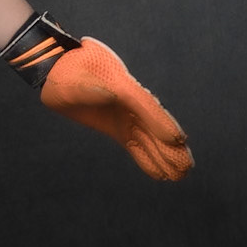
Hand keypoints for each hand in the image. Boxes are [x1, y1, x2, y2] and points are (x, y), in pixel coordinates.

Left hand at [41, 38, 193, 180]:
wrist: (59, 70)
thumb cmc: (64, 72)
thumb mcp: (72, 78)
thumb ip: (89, 89)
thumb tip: (110, 95)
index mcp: (120, 83)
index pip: (145, 104)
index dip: (160, 121)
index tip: (178, 139)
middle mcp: (128, 101)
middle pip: (154, 124)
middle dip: (170, 145)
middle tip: (187, 166)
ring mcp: (124, 114)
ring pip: (149, 138)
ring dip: (164, 156)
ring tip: (181, 175)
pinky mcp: (117, 126)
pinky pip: (135, 144)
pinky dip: (146, 158)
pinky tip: (160, 174)